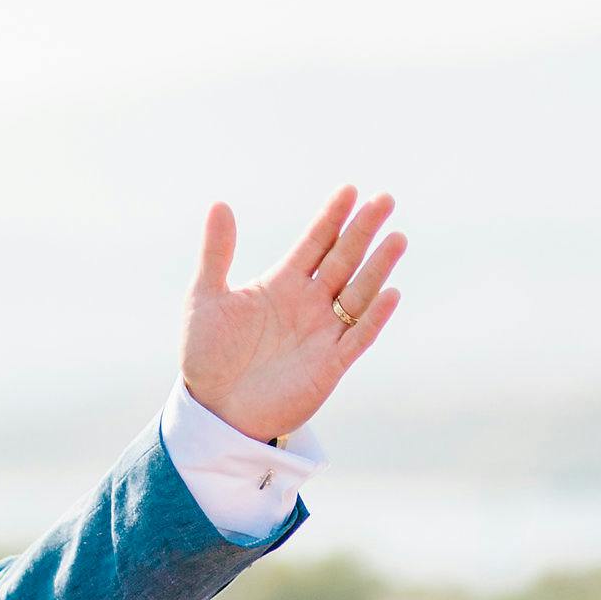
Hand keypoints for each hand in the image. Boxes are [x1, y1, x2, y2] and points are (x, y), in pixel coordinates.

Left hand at [179, 186, 406, 443]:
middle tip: (384, 200)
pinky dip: (373, 316)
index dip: (331, 218)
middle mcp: (309, 303)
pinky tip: (388, 293)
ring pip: (357, 293)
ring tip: (395, 238)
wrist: (212, 409)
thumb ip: (216, 254)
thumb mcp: (205, 300)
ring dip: (377, 268)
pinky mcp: (329, 364)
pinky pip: (358, 336)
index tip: (350, 190)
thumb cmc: (208, 356)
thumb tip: (220, 204)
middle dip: (362, 231)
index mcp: (281, 284)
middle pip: (342, 260)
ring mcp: (322, 332)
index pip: (314, 243)